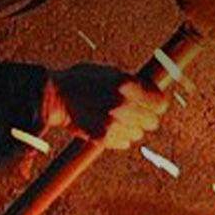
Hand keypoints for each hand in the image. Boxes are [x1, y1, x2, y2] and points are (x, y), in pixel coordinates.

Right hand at [43, 64, 167, 148]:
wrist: (53, 96)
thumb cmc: (83, 80)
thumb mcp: (110, 72)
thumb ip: (134, 84)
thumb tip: (155, 93)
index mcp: (126, 84)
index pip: (160, 103)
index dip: (157, 105)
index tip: (153, 105)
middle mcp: (122, 104)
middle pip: (152, 122)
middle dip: (145, 118)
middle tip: (133, 112)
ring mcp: (113, 122)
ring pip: (138, 133)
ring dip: (131, 128)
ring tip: (114, 118)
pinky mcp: (104, 137)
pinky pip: (124, 142)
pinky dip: (118, 136)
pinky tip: (106, 126)